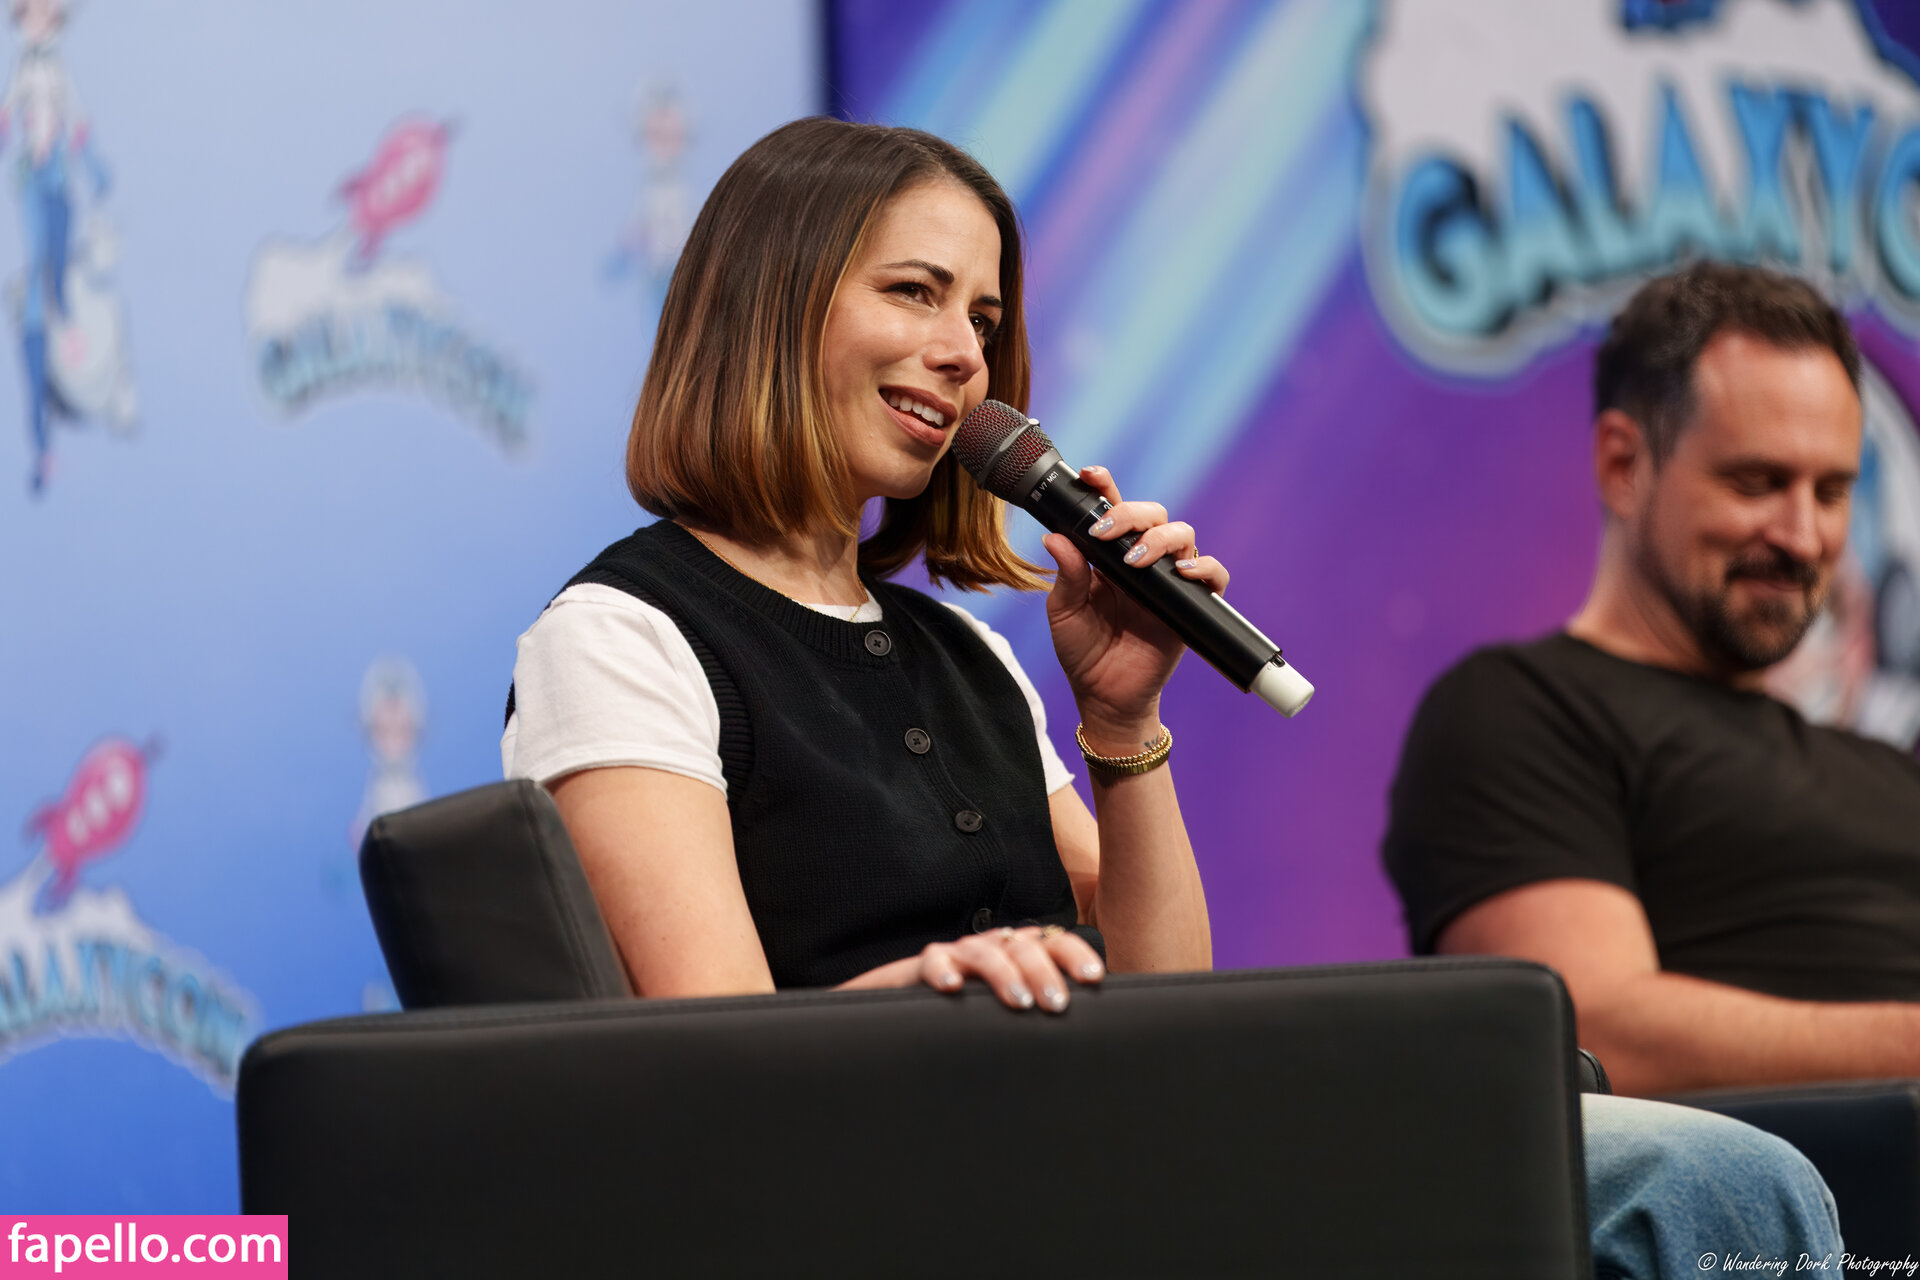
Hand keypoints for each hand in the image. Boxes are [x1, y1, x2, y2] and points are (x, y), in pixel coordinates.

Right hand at [839, 926, 1105, 1011]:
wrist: (912, 1004)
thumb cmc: (976, 1010)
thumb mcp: (1013, 1007)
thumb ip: (1043, 1009)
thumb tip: (1088, 1034)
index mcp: (1020, 952)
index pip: (1055, 942)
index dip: (1075, 955)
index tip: (1094, 979)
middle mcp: (994, 947)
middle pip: (1024, 947)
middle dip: (1044, 973)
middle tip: (1058, 1005)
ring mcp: (961, 954)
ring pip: (986, 953)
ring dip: (1004, 975)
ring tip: (1020, 1003)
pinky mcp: (926, 965)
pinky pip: (934, 962)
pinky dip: (943, 972)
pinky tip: (953, 989)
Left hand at [1042, 466, 1229, 743]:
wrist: (1105, 696)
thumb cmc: (1083, 652)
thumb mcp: (1064, 612)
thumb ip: (1066, 575)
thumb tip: (1055, 537)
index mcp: (1108, 556)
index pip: (1112, 510)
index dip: (1105, 486)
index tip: (1090, 475)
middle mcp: (1142, 561)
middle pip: (1153, 514)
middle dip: (1131, 514)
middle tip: (1106, 534)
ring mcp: (1169, 581)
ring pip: (1183, 536)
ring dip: (1161, 539)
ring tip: (1135, 560)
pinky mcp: (1190, 605)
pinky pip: (1212, 576)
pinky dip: (1203, 568)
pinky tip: (1179, 574)